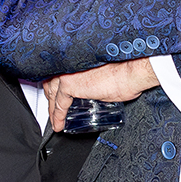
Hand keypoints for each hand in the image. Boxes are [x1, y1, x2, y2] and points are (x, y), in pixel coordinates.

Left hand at [43, 58, 162, 132]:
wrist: (130, 72)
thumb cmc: (124, 71)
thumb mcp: (102, 74)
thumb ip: (90, 80)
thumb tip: (90, 89)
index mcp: (77, 58)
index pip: (59, 72)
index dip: (55, 85)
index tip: (54, 95)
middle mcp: (69, 63)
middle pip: (52, 82)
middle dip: (50, 97)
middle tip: (52, 110)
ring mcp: (67, 73)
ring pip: (53, 93)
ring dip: (52, 109)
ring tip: (55, 120)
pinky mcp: (69, 85)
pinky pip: (59, 104)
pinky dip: (58, 116)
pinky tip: (58, 124)